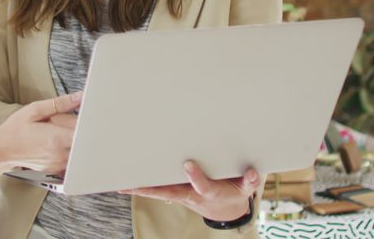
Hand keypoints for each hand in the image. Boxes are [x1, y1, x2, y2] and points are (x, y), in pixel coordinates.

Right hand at [0, 92, 81, 173]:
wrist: (3, 149)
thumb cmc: (16, 129)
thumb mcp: (35, 110)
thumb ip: (60, 103)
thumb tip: (79, 97)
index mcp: (57, 138)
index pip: (86, 132)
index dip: (90, 123)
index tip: (88, 116)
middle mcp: (60, 154)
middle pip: (84, 141)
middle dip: (80, 130)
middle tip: (65, 123)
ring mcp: (59, 164)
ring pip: (79, 150)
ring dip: (74, 140)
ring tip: (57, 133)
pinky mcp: (57, 169)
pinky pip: (71, 158)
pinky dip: (68, 149)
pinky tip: (55, 143)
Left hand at [121, 162, 260, 222]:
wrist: (227, 209)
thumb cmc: (234, 191)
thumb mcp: (245, 188)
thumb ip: (249, 181)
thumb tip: (253, 172)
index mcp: (210, 192)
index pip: (202, 185)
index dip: (195, 177)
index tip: (187, 164)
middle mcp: (191, 195)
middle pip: (168, 192)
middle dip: (150, 189)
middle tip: (130, 184)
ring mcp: (181, 194)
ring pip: (158, 191)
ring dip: (140, 188)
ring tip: (120, 182)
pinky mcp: (175, 192)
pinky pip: (156, 190)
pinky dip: (141, 187)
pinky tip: (125, 183)